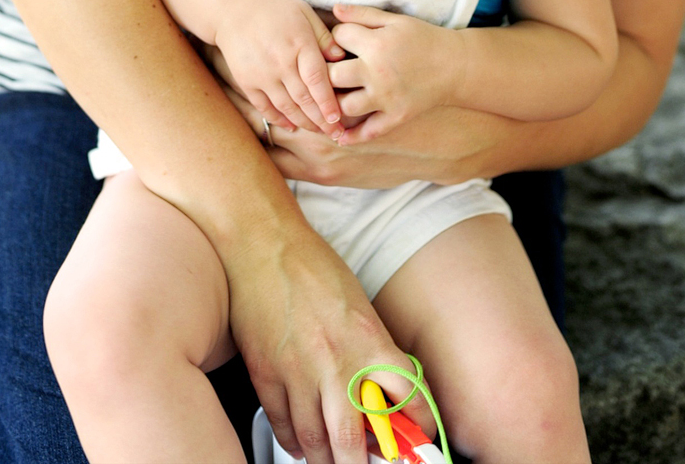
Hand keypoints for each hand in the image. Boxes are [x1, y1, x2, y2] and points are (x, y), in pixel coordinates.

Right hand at [215, 0, 345, 136]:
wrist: (232, 7)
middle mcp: (279, 62)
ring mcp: (261, 74)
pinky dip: (279, 119)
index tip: (340, 119)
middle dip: (321, 120)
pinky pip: (265, 107)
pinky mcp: (246, 81)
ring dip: (304, 123)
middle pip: (304, 99)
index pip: (317, 79)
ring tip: (319, 132)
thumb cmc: (274, 7)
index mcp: (298, 43)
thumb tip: (342, 58)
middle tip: (337, 134)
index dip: (329, 102)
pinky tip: (292, 126)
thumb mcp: (304, 12)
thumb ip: (323, 37)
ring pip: (286, 107)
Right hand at [226, 219, 435, 463]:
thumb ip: (373, 349)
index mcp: (368, 341)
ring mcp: (297, 372)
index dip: (419, 427)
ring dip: (326, 460)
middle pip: (353, 442)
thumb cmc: (311, 265)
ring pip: (314, 443)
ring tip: (334, 459)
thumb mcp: (360, 305)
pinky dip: (293, 442)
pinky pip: (283, 425)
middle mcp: (335, 362)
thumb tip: (383, 390)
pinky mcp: (265, 374)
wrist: (263, 242)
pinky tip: (301, 441)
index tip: (421, 438)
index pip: (408, 398)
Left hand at [328, 5, 458, 142]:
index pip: (338, 37)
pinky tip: (339, 136)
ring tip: (330, 100)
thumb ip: (363, 15)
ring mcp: (386, 97)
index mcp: (377, 44)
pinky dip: (352, 137)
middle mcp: (378, 72)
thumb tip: (334, 9)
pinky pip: (369, 132)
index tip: (341, 40)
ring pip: (345, 107)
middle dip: (324, 73)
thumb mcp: (395, 21)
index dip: (336, 36)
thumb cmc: (424, 38)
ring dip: (335, 105)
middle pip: (332, 76)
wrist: (456, 65)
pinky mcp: (396, 116)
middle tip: (323, 73)